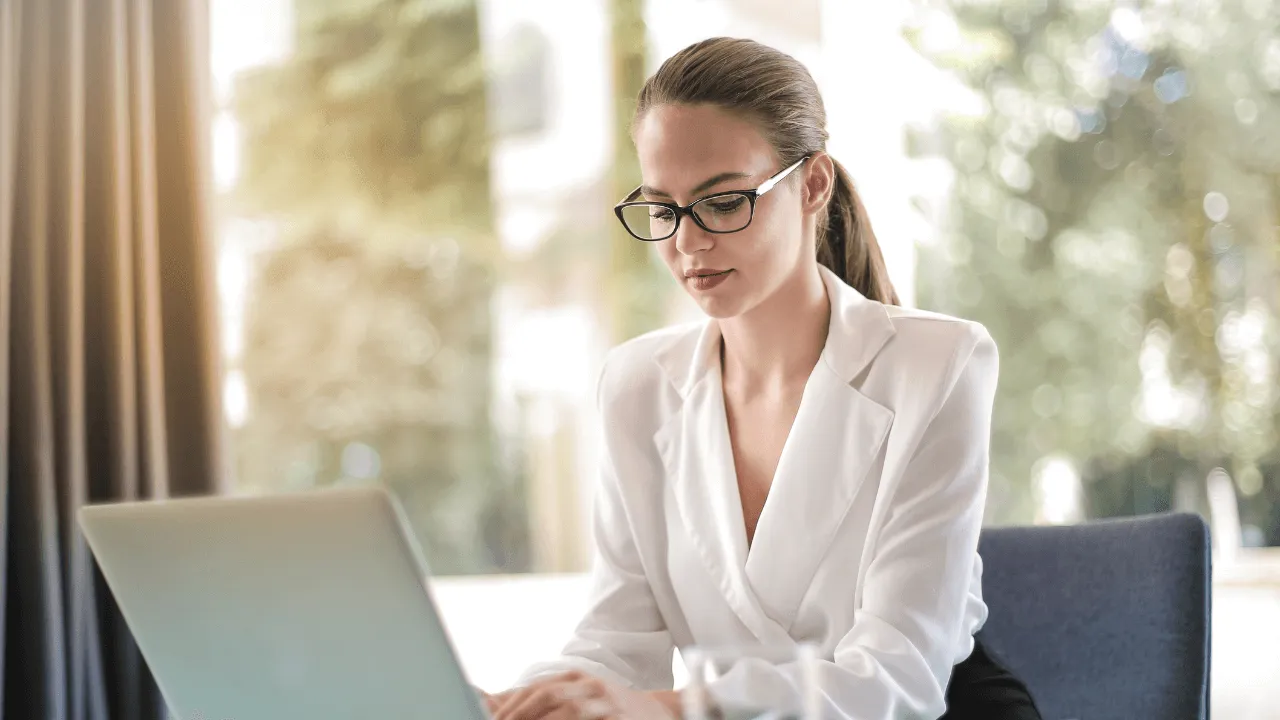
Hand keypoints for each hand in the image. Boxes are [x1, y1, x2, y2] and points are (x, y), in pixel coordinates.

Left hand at [490, 671, 677, 719]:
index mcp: (575, 679)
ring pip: (569, 711)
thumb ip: (542, 702)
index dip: (511, 706)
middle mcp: (590, 685)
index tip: (491, 719)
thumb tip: (492, 704)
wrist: (658, 713)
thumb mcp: (577, 698)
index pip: (535, 689)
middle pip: (548, 696)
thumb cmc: (607, 709)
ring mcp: (606, 702)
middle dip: (520, 714)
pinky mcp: (618, 718)